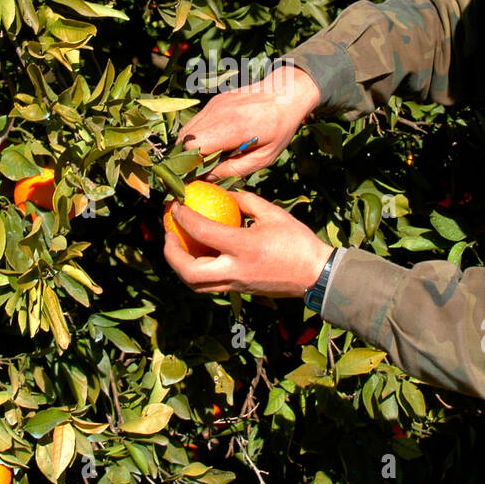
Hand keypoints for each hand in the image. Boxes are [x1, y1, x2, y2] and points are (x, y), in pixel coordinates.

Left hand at [163, 189, 333, 298]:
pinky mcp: (239, 291)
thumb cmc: (297, 240)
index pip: (203, 232)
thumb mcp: (272, 213)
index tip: (175, 205)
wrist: (315, 275)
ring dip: (180, 266)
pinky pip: (209, 285)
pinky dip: (196, 272)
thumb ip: (245, 201)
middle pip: (189, 272)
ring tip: (178, 246)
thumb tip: (223, 193)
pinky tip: (198, 255)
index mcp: (244, 247)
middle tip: (168, 233)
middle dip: (171, 253)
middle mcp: (236, 270)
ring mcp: (236, 284)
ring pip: (196, 284)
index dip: (183, 217)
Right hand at [177, 65, 319, 178]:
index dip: (192, 163)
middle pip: (184, 139)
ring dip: (191, 147)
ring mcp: (214, 105)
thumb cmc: (279, 129)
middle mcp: (218, 113)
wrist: (285, 93)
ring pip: (186, 130)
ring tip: (209, 156)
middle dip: (188, 157)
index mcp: (232, 127)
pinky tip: (214, 142)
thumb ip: (233, 169)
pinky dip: (197, 135)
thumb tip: (207, 178)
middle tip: (202, 168)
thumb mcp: (263, 157)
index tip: (200, 174)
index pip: (193, 146)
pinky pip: (195, 122)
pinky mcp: (213, 102)